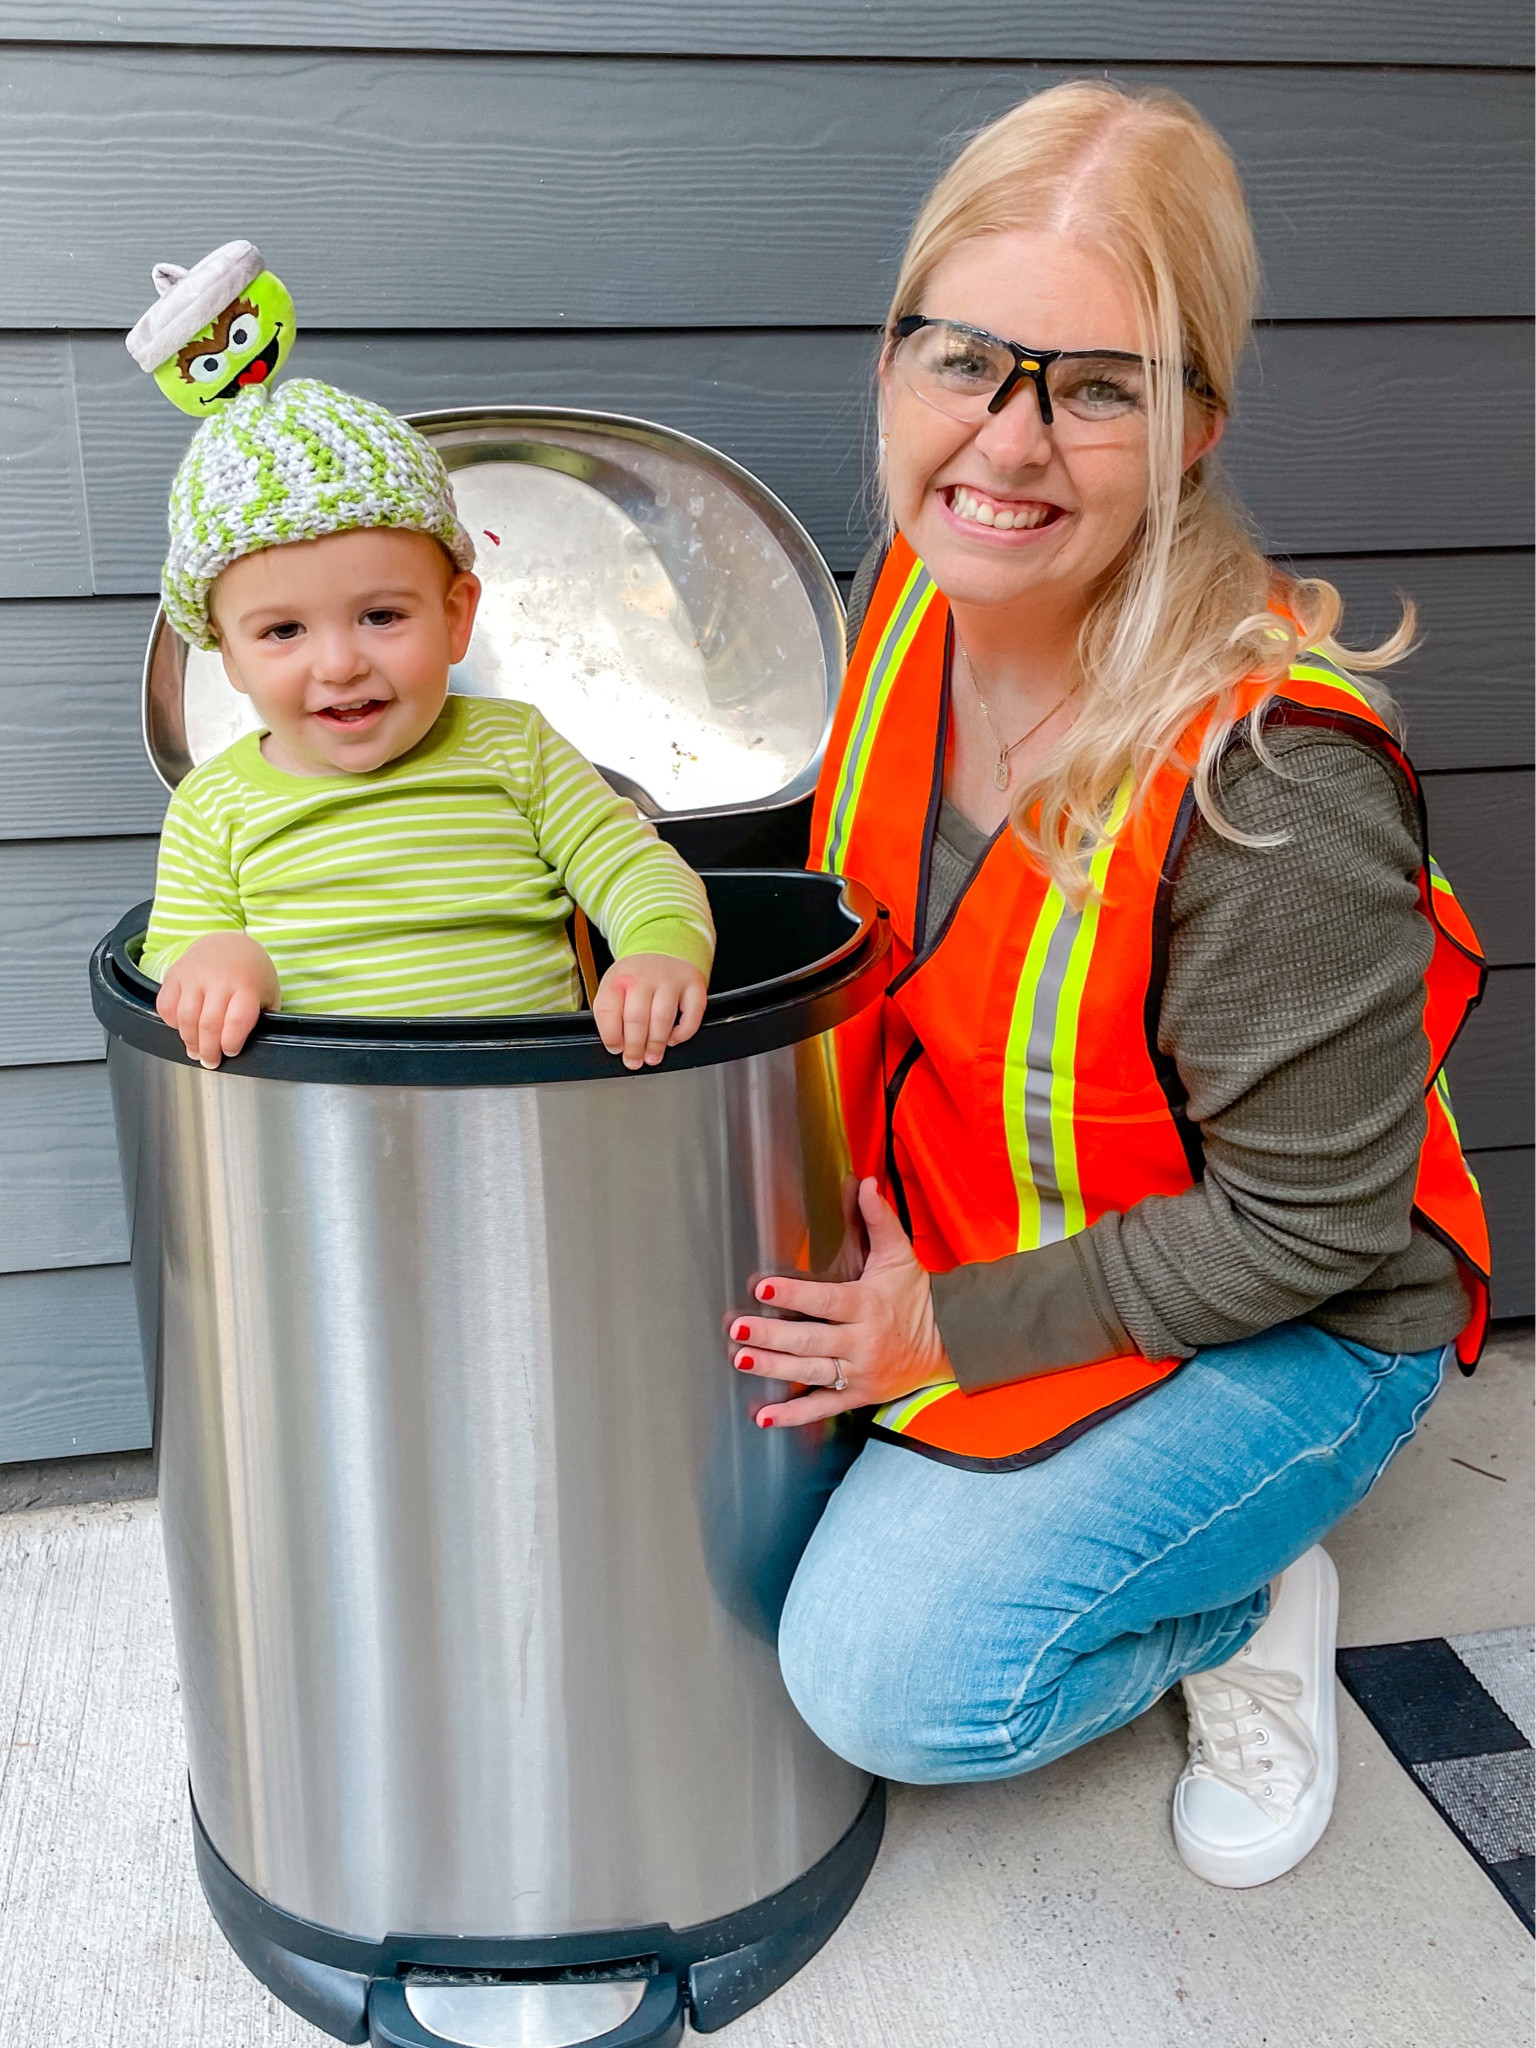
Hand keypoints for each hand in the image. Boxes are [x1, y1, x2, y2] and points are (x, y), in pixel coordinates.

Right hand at [154, 932, 279, 1068]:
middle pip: (209, 1024)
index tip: (230, 1051)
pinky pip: (165, 1005)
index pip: (237, 1021)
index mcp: (247, 985)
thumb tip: (250, 1048)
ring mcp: (195, 975)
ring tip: (195, 1050)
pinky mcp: (175, 974)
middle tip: (210, 1061)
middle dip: (209, 1050)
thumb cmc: (250, 975)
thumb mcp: (267, 994)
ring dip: (189, 1041)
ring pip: (186, 1017)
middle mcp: (219, 979)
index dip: (231, 1042)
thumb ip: (262, 1019)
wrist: (228, 943)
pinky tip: (181, 1028)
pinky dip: (170, 1022)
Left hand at [593, 953, 707, 1070]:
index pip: (609, 1010)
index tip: (616, 1049)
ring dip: (657, 1043)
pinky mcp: (694, 984)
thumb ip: (610, 1015)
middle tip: (634, 1061)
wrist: (660, 951)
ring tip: (652, 1057)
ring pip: (663, 1018)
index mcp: (618, 977)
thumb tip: (619, 1047)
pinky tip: (673, 1039)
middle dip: (635, 1046)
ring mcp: (671, 978)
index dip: (611, 1035)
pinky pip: (692, 1015)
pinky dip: (683, 1033)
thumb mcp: (613, 988)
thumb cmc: (635, 978)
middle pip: (636, 1017)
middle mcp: (645, 975)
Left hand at [730, 1178, 950, 1426]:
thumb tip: (863, 1181)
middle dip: (771, 1335)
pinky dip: (792, 1416)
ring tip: (740, 1360)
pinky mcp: (858, 1395)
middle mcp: (862, 1342)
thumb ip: (877, 1219)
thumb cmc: (914, 1294)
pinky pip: (822, 1408)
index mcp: (867, 1305)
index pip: (827, 1301)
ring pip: (810, 1374)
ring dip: (773, 1369)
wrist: (949, 1342)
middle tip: (737, 1328)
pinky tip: (762, 1416)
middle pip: (811, 1340)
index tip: (763, 1288)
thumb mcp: (899, 1255)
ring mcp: (859, 1373)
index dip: (795, 1294)